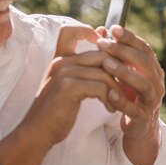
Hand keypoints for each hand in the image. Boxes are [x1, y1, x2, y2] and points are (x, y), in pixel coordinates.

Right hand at [22, 25, 118, 146]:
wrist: (38, 132)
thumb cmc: (57, 113)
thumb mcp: (70, 89)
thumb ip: (84, 74)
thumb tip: (109, 63)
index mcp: (61, 60)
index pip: (74, 32)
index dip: (98, 39)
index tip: (115, 62)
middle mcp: (62, 62)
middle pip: (101, 54)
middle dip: (119, 70)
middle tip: (127, 87)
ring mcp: (64, 73)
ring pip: (105, 72)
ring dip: (117, 89)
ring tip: (119, 103)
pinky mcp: (69, 87)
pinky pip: (101, 86)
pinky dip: (110, 98)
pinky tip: (111, 109)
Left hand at [95, 25, 164, 138]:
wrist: (139, 129)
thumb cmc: (130, 97)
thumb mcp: (123, 74)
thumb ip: (115, 53)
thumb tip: (102, 30)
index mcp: (153, 70)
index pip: (144, 49)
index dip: (130, 38)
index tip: (113, 28)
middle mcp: (156, 84)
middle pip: (144, 63)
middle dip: (123, 51)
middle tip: (103, 44)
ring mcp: (152, 101)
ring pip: (143, 84)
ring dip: (125, 72)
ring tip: (106, 64)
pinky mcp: (144, 118)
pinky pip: (134, 109)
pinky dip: (123, 101)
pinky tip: (110, 93)